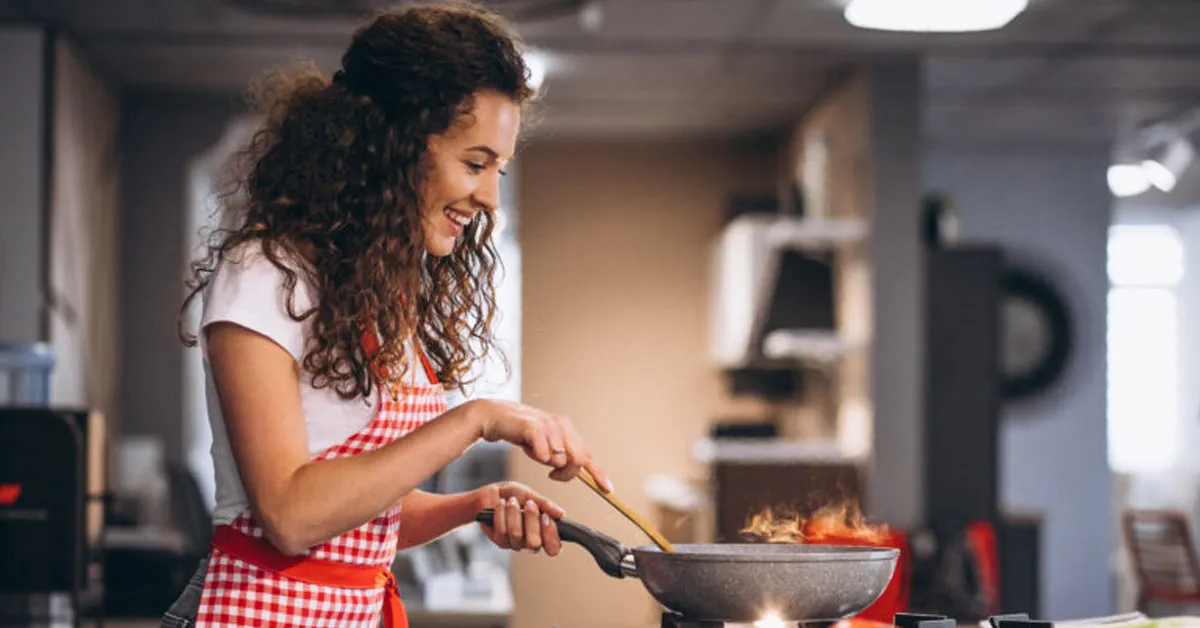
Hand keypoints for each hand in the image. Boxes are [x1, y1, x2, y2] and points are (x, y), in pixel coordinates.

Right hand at [469, 399, 612, 490]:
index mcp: (567, 429)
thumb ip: (561, 457)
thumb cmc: (521, 434)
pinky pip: (545, 454)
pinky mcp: (534, 427)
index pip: (587, 454)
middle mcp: (562, 425)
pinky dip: (538, 457)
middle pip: (578, 460)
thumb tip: (576, 473)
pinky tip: (529, 449)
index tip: (607, 489)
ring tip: (535, 452)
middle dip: (566, 474)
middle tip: (552, 475)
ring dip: (546, 464)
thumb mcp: (546, 447)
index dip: (598, 473)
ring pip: (560, 460)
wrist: (496, 418)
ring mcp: (549, 425)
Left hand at [476, 482, 565, 555]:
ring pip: (517, 535)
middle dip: (531, 521)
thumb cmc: (514, 495)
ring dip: (515, 513)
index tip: (546, 517)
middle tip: (530, 505)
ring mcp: (515, 543)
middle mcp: (531, 541)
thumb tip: (561, 515)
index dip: (551, 536)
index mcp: (544, 532)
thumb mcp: (532, 495)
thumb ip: (546, 505)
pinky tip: (501, 505)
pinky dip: (502, 513)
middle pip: (535, 544)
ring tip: (512, 501)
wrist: (492, 493)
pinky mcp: (500, 541)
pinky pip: (502, 531)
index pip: (554, 548)